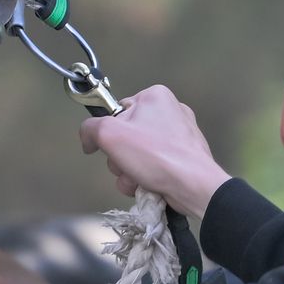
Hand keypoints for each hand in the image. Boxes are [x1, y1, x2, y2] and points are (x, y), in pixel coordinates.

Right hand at [79, 84, 230, 218]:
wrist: (195, 187)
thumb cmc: (154, 154)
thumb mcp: (109, 134)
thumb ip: (89, 129)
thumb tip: (88, 140)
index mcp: (155, 96)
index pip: (118, 112)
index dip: (110, 132)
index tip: (112, 147)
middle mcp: (172, 111)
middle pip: (128, 135)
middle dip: (121, 158)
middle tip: (126, 167)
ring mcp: (183, 135)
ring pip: (139, 154)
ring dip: (131, 172)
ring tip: (138, 181)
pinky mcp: (188, 158)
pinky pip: (156, 165)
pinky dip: (148, 178)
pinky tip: (149, 187)